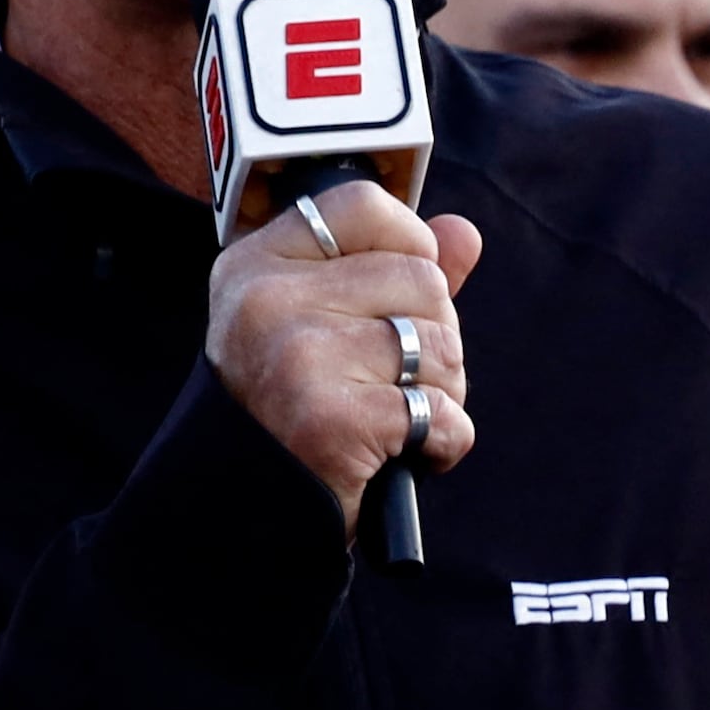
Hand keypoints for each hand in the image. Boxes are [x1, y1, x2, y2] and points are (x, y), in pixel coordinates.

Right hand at [204, 180, 482, 508]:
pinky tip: (404, 452)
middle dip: (433, 336)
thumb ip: (391, 272)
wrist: (246, 503)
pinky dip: (442, 441)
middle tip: (391, 377)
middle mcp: (267, 299)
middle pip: (421, 278)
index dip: (406, 244)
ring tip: (395, 414)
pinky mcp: (333, 419)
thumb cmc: (289, 407)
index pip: (361, 206)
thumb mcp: (321, 323)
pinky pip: (443, 411)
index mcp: (256, 264)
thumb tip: (463, 232)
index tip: (395, 294)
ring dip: (442, 390)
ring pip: (440, 344)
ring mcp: (297, 356)